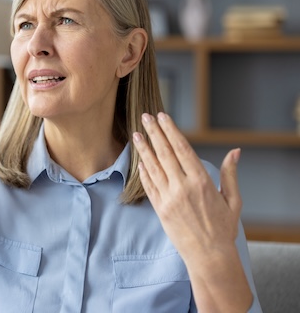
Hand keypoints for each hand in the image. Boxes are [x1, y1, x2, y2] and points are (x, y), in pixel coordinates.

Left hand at [132, 112, 241, 262]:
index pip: (182, 148)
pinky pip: (148, 185)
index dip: (171, 130)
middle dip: (154, 133)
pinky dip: (143, 171)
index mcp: (202, 181)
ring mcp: (168, 198)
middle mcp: (182, 187)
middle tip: (145, 117)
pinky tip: (139, 160)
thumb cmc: (223, 228)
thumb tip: (235, 151)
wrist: (209, 255)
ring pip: (153, 167)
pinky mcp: (159, 209)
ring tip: (137, 134)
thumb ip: (230, 173)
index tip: (163, 117)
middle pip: (165, 153)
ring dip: (144, 149)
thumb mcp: (233, 200)